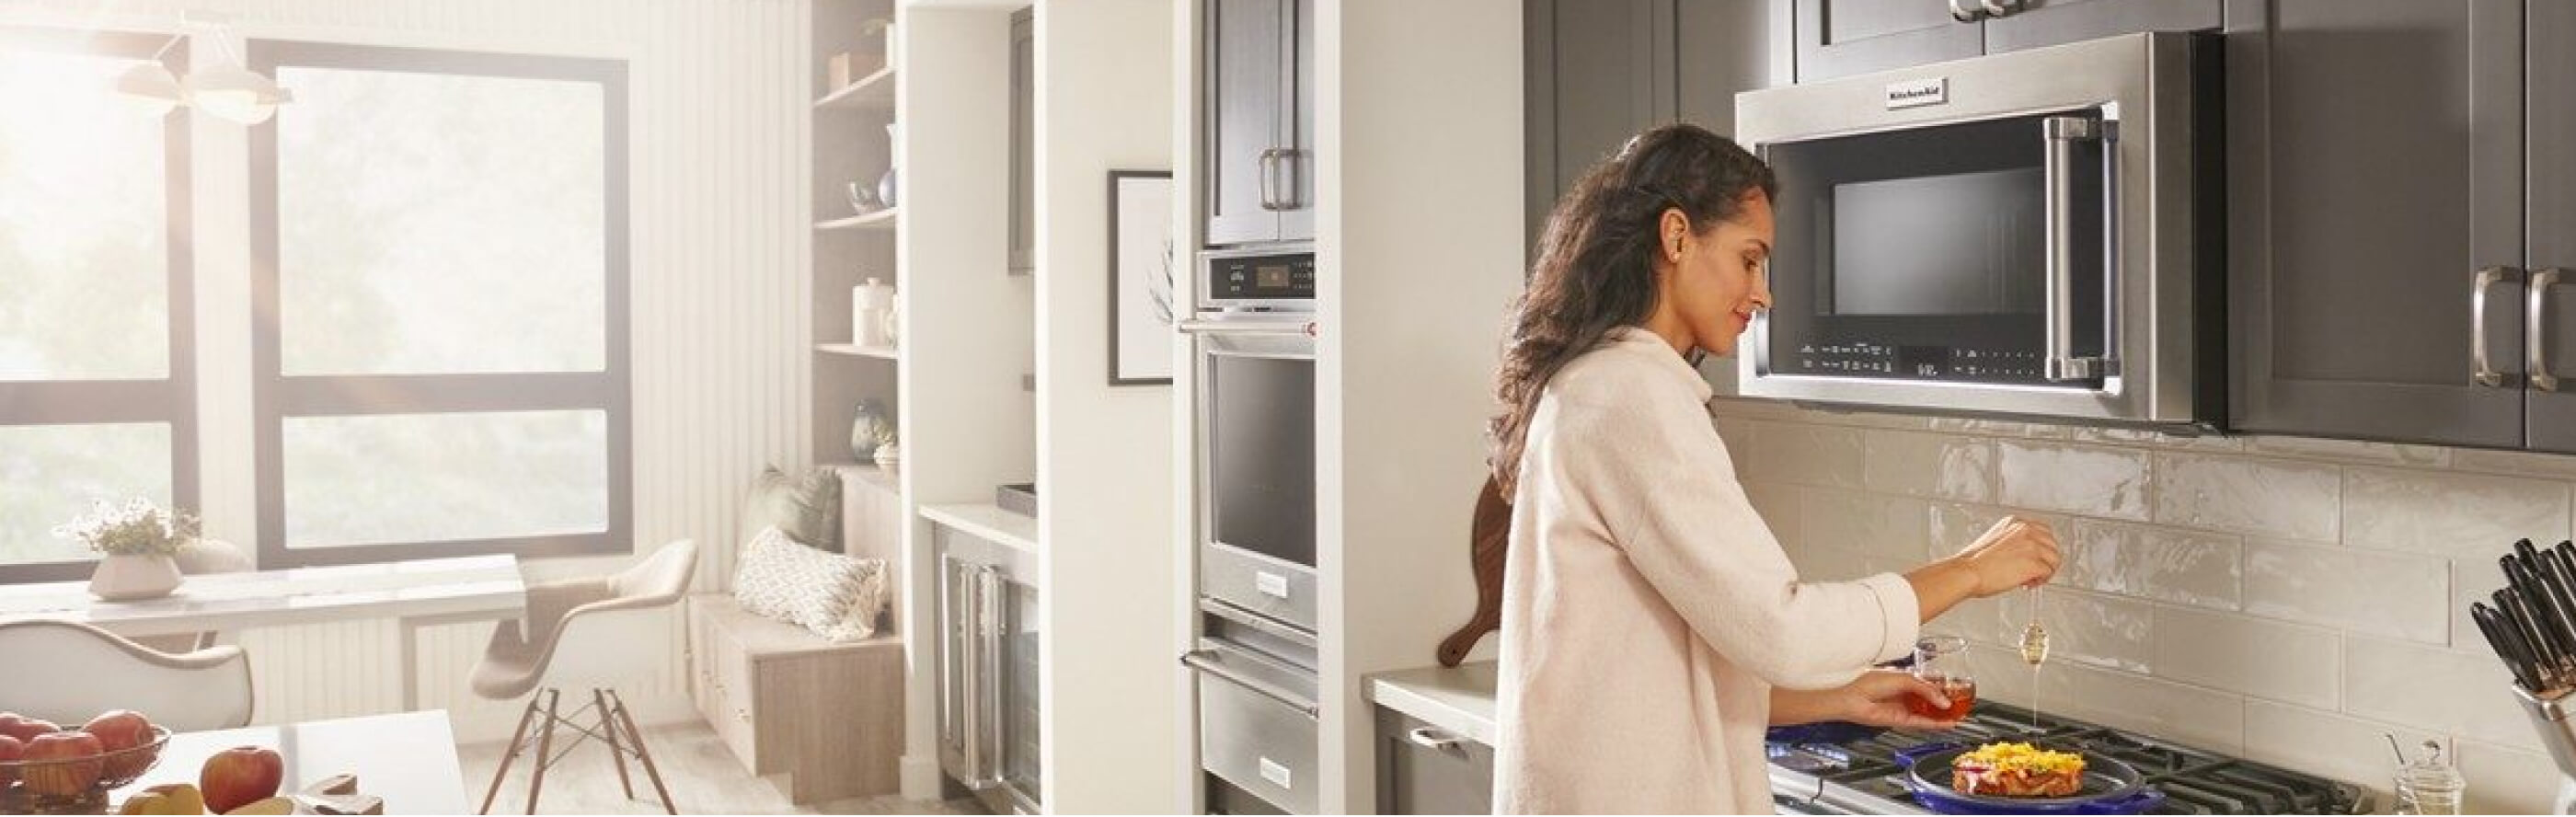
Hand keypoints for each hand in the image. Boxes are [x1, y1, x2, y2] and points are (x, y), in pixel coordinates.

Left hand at [1830, 669, 1960, 730]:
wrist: (1853, 699)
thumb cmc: (1868, 683)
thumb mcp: (1903, 679)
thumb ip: (1925, 688)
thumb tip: (1942, 700)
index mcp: (1903, 679)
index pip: (1929, 683)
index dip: (1943, 686)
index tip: (1957, 687)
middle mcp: (1905, 694)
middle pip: (1931, 699)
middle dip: (1946, 701)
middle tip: (1962, 702)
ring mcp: (1904, 707)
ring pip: (1929, 712)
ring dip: (1944, 714)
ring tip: (1959, 714)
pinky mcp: (1902, 720)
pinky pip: (1923, 723)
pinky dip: (1936, 724)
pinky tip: (1948, 723)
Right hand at [1948, 516, 2061, 596]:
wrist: (1967, 572)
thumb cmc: (1974, 562)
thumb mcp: (1995, 540)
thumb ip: (2013, 542)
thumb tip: (2026, 556)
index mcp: (2016, 523)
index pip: (2044, 531)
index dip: (2042, 548)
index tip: (2036, 558)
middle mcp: (2026, 530)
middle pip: (2053, 545)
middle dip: (2046, 560)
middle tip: (2034, 572)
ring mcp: (2032, 546)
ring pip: (2055, 559)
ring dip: (2045, 572)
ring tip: (2030, 580)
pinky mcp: (2034, 563)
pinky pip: (2048, 573)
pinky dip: (2040, 581)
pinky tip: (2025, 584)